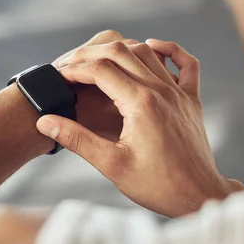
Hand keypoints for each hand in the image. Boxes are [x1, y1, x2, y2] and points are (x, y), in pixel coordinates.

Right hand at [37, 40, 243, 216]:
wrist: (198, 196)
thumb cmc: (156, 185)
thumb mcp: (110, 165)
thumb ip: (77, 139)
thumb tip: (45, 121)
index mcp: (140, 103)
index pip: (100, 70)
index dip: (74, 70)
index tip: (58, 77)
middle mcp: (161, 91)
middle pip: (121, 53)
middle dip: (90, 54)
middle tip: (70, 64)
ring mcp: (179, 93)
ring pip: (148, 53)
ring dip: (121, 50)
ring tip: (98, 60)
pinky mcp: (192, 100)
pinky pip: (186, 64)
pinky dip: (169, 50)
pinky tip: (152, 47)